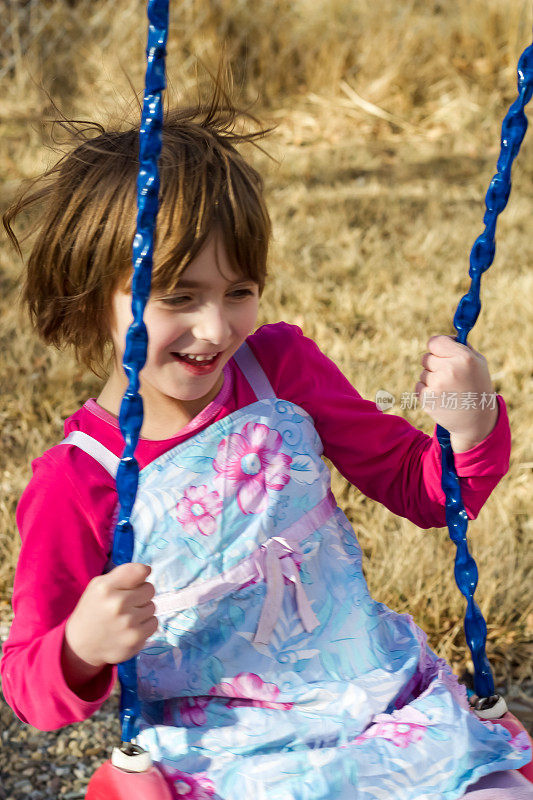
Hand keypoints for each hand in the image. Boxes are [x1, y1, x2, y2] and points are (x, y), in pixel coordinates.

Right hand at [63, 563, 156, 687]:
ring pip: (152, 607)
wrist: (81, 646)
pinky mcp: (135, 640)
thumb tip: (148, 570)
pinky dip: (145, 624)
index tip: (134, 582)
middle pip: (150, 589)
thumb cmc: (94, 609)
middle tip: (127, 603)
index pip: (140, 571)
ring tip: (126, 617)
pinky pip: (154, 623)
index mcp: (106, 588)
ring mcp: (127, 624)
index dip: (140, 576)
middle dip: (141, 594)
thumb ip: (123, 573)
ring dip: (143, 610)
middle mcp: (117, 604)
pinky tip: (130, 628)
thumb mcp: (99, 585)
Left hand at [415, 335, 498, 451]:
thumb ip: (461, 347)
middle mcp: (449, 370)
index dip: (437, 347)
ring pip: (423, 373)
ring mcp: (437, 385)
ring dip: (432, 378)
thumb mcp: (478, 363)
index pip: (435, 342)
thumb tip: (446, 337)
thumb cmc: (478, 386)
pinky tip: (441, 397)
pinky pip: (419, 386)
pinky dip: (427, 390)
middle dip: (435, 364)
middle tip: (449, 375)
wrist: (476, 420)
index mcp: (464, 358)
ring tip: (448, 389)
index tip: (441, 352)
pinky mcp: (427, 399)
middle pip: (426, 357)